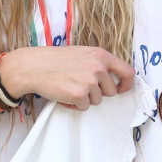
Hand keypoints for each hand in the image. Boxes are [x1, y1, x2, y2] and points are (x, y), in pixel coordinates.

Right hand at [0, 46, 133, 111]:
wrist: (34, 66)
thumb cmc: (54, 60)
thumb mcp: (81, 53)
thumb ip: (97, 63)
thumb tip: (110, 78)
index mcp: (101, 55)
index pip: (127, 72)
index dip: (126, 84)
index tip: (120, 89)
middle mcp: (98, 67)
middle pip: (111, 91)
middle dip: (98, 93)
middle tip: (81, 86)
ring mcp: (90, 81)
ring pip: (97, 100)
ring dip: (85, 99)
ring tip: (69, 88)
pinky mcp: (80, 95)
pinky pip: (84, 107)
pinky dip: (74, 105)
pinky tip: (63, 95)